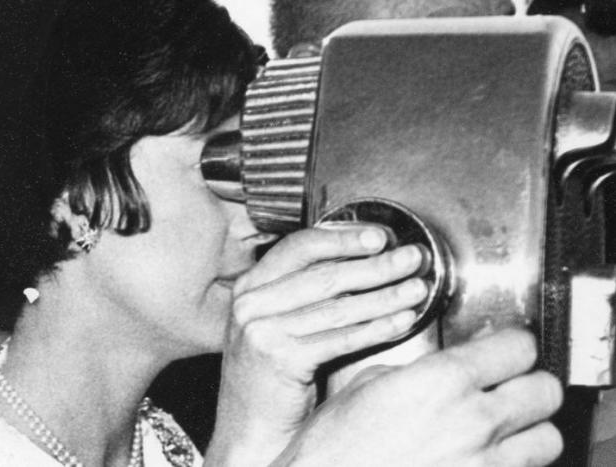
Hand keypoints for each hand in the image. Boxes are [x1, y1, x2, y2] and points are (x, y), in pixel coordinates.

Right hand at [207, 223, 428, 464]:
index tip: (379, 236)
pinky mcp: (280, 359)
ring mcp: (262, 331)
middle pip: (324, 274)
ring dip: (385, 295)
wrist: (250, 430)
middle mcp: (250, 304)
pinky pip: (340, 338)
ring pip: (337, 306)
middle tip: (412, 257)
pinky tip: (402, 320)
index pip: (299, 248)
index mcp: (249, 287)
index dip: (342, 238)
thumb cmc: (271, 380)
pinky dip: (377, 328)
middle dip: (375, 264)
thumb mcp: (274, 326)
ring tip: (417, 288)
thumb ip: (301, 295)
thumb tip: (360, 264)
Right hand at [274, 327, 562, 466]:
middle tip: (510, 386)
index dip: (511, 345)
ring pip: (549, 438)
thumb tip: (441, 367)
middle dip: (529, 385)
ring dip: (530, 431)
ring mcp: (486, 464)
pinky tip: (483, 458)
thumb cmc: (333, 447)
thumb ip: (416, 371)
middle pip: (546, 390)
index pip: (517, 347)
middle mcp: (474, 421)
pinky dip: (513, 463)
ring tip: (505, 430)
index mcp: (440, 381)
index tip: (503, 349)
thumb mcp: (364, 386)